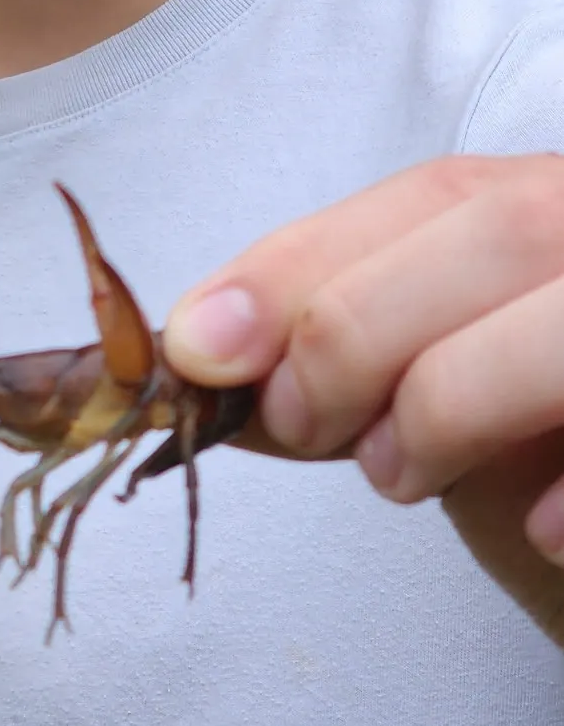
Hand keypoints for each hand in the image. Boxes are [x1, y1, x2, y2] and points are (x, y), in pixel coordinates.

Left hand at [162, 154, 563, 642]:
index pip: (432, 194)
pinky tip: (539, 532)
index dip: (303, 262)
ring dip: (448, 402)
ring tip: (398, 475)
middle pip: (497, 229)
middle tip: (301, 425)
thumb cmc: (527, 449)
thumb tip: (197, 362)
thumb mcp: (415, 388)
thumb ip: (319, 366)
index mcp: (558, 209)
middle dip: (357, 333)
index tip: (199, 346)